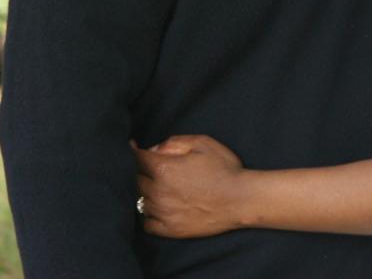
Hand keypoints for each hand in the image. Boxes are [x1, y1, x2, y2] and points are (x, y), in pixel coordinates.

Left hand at [132, 134, 247, 237]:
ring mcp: (163, 212)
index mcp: (165, 168)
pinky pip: (147, 223)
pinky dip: (148, 214)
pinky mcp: (170, 229)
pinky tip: (156, 207)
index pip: (137, 158)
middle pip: (135, 179)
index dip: (132, 150)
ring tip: (153, 185)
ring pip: (139, 201)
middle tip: (148, 166)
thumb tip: (155, 148)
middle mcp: (159, 191)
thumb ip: (175, 142)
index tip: (132, 146)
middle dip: (139, 170)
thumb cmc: (224, 168)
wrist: (239, 199)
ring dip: (144, 191)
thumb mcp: (203, 143)